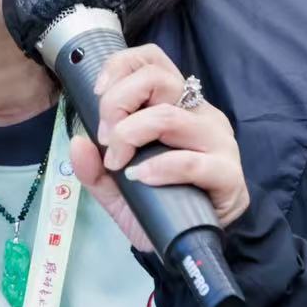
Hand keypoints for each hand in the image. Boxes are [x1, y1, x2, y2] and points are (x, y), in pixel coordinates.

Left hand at [68, 44, 249, 251]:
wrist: (186, 245)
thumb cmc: (157, 206)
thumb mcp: (115, 187)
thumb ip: (94, 166)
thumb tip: (77, 142)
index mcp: (177, 105)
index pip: (154, 61)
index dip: (121, 67)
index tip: (97, 93)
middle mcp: (200, 115)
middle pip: (157, 79)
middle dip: (118, 102)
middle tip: (104, 137)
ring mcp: (218, 142)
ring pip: (169, 116)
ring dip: (131, 134)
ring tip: (118, 162)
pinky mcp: (228, 174)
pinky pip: (192, 161)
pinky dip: (159, 168)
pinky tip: (141, 178)